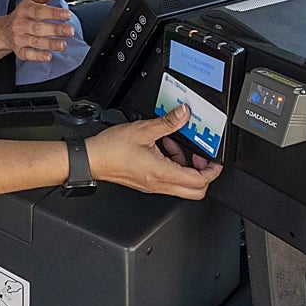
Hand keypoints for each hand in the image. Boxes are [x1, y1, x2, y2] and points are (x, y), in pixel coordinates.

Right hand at [0, 0, 74, 61]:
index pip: (38, 11)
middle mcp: (20, 24)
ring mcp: (19, 38)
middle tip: (70, 31)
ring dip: (50, 44)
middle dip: (55, 29)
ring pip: (35, 42)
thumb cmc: (23, 14)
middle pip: (38, 28)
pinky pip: (28, 55)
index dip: (53, 13)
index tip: (67, 15)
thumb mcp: (31, 1)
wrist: (4, 30)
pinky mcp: (19, 50)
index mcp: (24, 10)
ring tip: (63, 44)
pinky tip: (48, 56)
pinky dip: (38, 56)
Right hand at [85, 104, 221, 199]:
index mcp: (162, 173)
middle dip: (203, 174)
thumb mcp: (143, 130)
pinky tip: (161, 150)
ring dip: (185, 167)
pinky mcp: (146, 183)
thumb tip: (184, 114)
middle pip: (195, 191)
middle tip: (200, 157)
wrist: (91, 159)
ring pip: (182, 186)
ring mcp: (153, 186)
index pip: (199, 181)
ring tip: (174, 147)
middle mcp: (159, 184)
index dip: (212, 171)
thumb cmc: (110, 149)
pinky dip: (172, 167)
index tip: (215, 160)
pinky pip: (168, 181)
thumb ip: (167, 122)